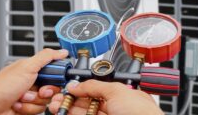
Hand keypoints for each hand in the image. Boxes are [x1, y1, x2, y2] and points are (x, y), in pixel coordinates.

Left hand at [0, 48, 68, 114]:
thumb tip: (62, 51)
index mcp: (34, 69)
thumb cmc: (1, 86)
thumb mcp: (26, 67)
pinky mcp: (28, 108)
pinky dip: (28, 109)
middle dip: (44, 91)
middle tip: (36, 90)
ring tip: (21, 97)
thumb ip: (46, 57)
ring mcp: (31, 96)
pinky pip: (39, 110)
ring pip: (47, 100)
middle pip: (54, 87)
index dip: (57, 77)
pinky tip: (18, 105)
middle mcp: (33, 82)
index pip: (56, 71)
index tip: (52, 79)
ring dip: (33, 101)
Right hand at [49, 80, 163, 114]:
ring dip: (69, 108)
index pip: (98, 89)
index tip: (69, 87)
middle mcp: (117, 109)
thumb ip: (95, 86)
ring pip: (85, 113)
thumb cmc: (141, 112)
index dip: (82, 88)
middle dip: (72, 99)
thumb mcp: (116, 91)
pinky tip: (64, 112)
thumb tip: (77, 84)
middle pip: (89, 103)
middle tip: (58, 97)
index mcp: (123, 96)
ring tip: (56, 105)